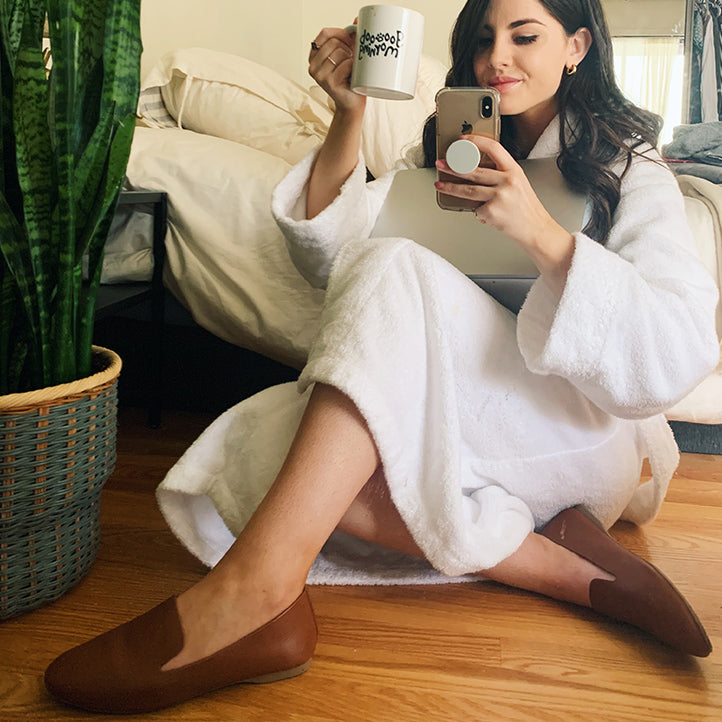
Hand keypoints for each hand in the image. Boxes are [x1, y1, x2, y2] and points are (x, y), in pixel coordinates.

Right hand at [309, 27, 364, 114]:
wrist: (352, 102)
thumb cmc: (350, 78)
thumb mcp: (348, 54)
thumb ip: (350, 37)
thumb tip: (357, 19)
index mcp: (314, 56)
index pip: (325, 33)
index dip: (340, 34)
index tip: (349, 42)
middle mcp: (313, 65)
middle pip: (333, 42)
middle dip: (347, 48)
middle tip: (352, 60)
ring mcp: (319, 75)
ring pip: (339, 52)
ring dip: (350, 59)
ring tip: (351, 70)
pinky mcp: (328, 83)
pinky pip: (345, 65)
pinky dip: (353, 68)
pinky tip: (351, 77)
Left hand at [435, 135, 575, 288]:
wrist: (535, 227)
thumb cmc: (524, 206)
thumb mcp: (517, 182)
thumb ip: (500, 174)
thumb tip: (473, 168)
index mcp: (514, 169)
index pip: (493, 148)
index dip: (475, 141)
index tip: (461, 141)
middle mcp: (507, 180)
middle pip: (474, 171)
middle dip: (453, 167)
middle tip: (441, 164)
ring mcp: (499, 196)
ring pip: (468, 190)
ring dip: (451, 187)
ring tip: (440, 185)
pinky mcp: (492, 211)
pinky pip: (476, 209)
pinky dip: (478, 212)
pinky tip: (486, 214)